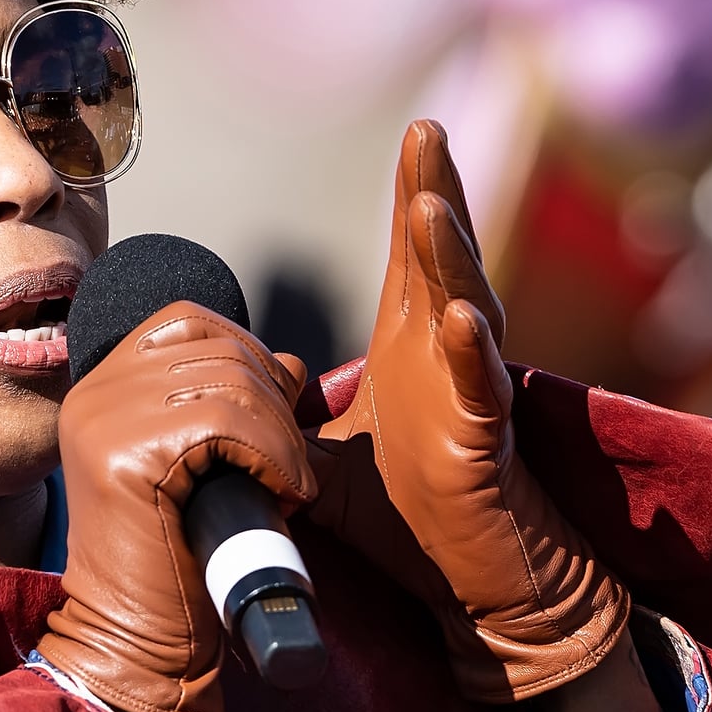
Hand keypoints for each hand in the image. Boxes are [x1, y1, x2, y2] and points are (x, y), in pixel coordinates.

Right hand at [39, 302, 313, 711]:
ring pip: (230, 380)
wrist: (138, 642)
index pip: (187, 321)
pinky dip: (273, 453)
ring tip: (285, 485)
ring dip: (281, 434)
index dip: (249, 353)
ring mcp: (103, 418)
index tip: (276, 417)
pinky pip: (226, 419)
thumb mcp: (200, 465)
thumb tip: (292, 365)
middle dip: (275, 400)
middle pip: (217, 346)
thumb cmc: (176, 564)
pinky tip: (282, 492)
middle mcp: (94, 393)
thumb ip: (227, 405)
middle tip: (287, 464)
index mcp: (104, 388)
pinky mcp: (124, 453)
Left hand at [311, 121, 631, 703]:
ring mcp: (470, 392)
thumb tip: (226, 398)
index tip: (415, 132)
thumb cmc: (413, 514)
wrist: (474, 580)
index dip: (414, 193)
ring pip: (467, 306)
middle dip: (436, 191)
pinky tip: (464, 319)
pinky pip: (481, 388)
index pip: (413, 257)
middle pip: (444, 259)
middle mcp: (447, 355)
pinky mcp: (485, 440)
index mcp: (414, 347)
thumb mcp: (327, 456)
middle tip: (426, 132)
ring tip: (430, 205)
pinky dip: (473, 352)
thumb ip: (285, 419)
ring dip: (450, 256)